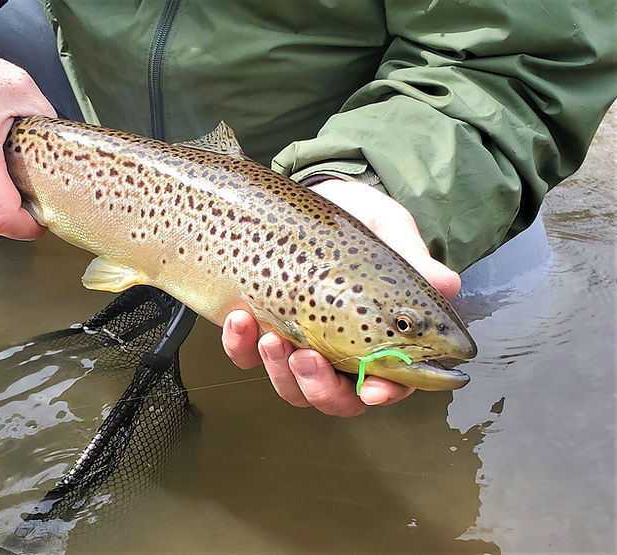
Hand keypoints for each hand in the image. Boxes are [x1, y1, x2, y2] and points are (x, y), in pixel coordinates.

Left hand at [222, 179, 460, 415]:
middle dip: (320, 389)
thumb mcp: (389, 229)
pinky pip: (245, 355)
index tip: (372, 389)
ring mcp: (297, 342)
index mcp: (380, 336)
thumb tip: (448, 284)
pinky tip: (240, 319)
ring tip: (272, 337)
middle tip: (308, 358)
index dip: (383, 393)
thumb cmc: (360, 216)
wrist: (316, 193)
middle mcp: (338, 349)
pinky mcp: (260, 327)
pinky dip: (240, 347)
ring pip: (289, 386)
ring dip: (279, 371)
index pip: (388, 381)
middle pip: (334, 398)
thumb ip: (412, 257)